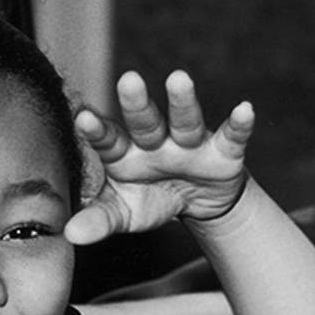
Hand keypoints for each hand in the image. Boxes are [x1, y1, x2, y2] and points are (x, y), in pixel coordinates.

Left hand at [64, 69, 252, 245]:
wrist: (197, 204)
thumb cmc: (149, 200)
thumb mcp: (123, 214)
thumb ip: (98, 220)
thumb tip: (69, 235)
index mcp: (124, 154)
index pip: (108, 141)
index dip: (97, 130)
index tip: (82, 117)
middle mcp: (154, 142)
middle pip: (144, 122)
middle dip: (137, 103)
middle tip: (127, 79)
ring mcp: (189, 144)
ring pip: (185, 120)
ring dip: (183, 101)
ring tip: (179, 78)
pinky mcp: (223, 152)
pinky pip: (232, 136)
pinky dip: (239, 124)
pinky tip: (245, 109)